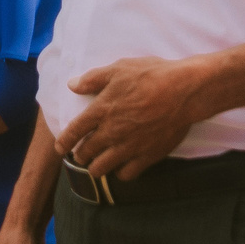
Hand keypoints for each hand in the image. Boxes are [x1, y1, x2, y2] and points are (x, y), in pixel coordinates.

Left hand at [60, 56, 195, 180]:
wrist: (184, 91)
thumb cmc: (152, 75)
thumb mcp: (119, 69)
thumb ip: (93, 79)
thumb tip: (72, 85)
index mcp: (102, 110)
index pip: (74, 131)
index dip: (64, 142)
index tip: (60, 148)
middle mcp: (112, 132)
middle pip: (86, 153)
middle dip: (80, 155)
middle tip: (81, 154)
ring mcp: (129, 147)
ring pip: (101, 168)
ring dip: (95, 167)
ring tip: (97, 165)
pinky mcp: (147, 156)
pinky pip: (126, 174)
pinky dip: (120, 173)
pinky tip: (121, 167)